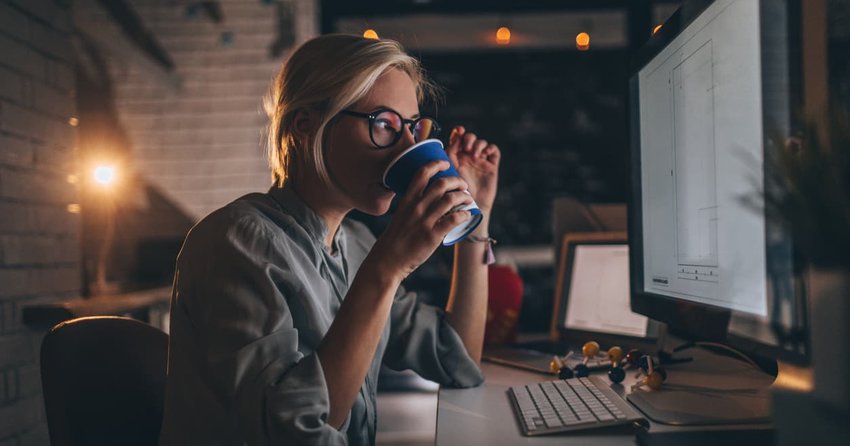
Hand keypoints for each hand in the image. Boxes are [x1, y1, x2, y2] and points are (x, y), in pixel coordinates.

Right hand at [370, 160, 473, 279]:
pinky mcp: (432, 235)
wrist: (388, 260)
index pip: (422, 173)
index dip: (436, 164)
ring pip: (450, 199)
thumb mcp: (401, 215)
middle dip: (457, 181)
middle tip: (463, 185)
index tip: (446, 163)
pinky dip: (464, 215)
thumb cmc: (396, 238)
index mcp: (408, 200)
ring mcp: (425, 221)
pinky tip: (467, 215)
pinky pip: (453, 220)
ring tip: (468, 198)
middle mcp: (416, 207)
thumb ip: (413, 205)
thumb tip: (431, 199)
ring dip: (464, 196)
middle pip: (441, 184)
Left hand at [445, 126, 500, 211]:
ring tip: (474, 155)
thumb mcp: (449, 171)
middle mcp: (468, 158)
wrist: (469, 207)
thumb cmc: (455, 193)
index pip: (458, 138)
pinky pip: (494, 150)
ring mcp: (480, 161)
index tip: (458, 131)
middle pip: (470, 138)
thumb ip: (448, 155)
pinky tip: (484, 154)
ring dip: (478, 144)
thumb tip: (451, 138)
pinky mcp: (491, 166)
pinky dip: (490, 148)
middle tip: (466, 148)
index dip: (459, 132)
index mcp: (456, 157)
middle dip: (469, 138)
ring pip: (482, 142)